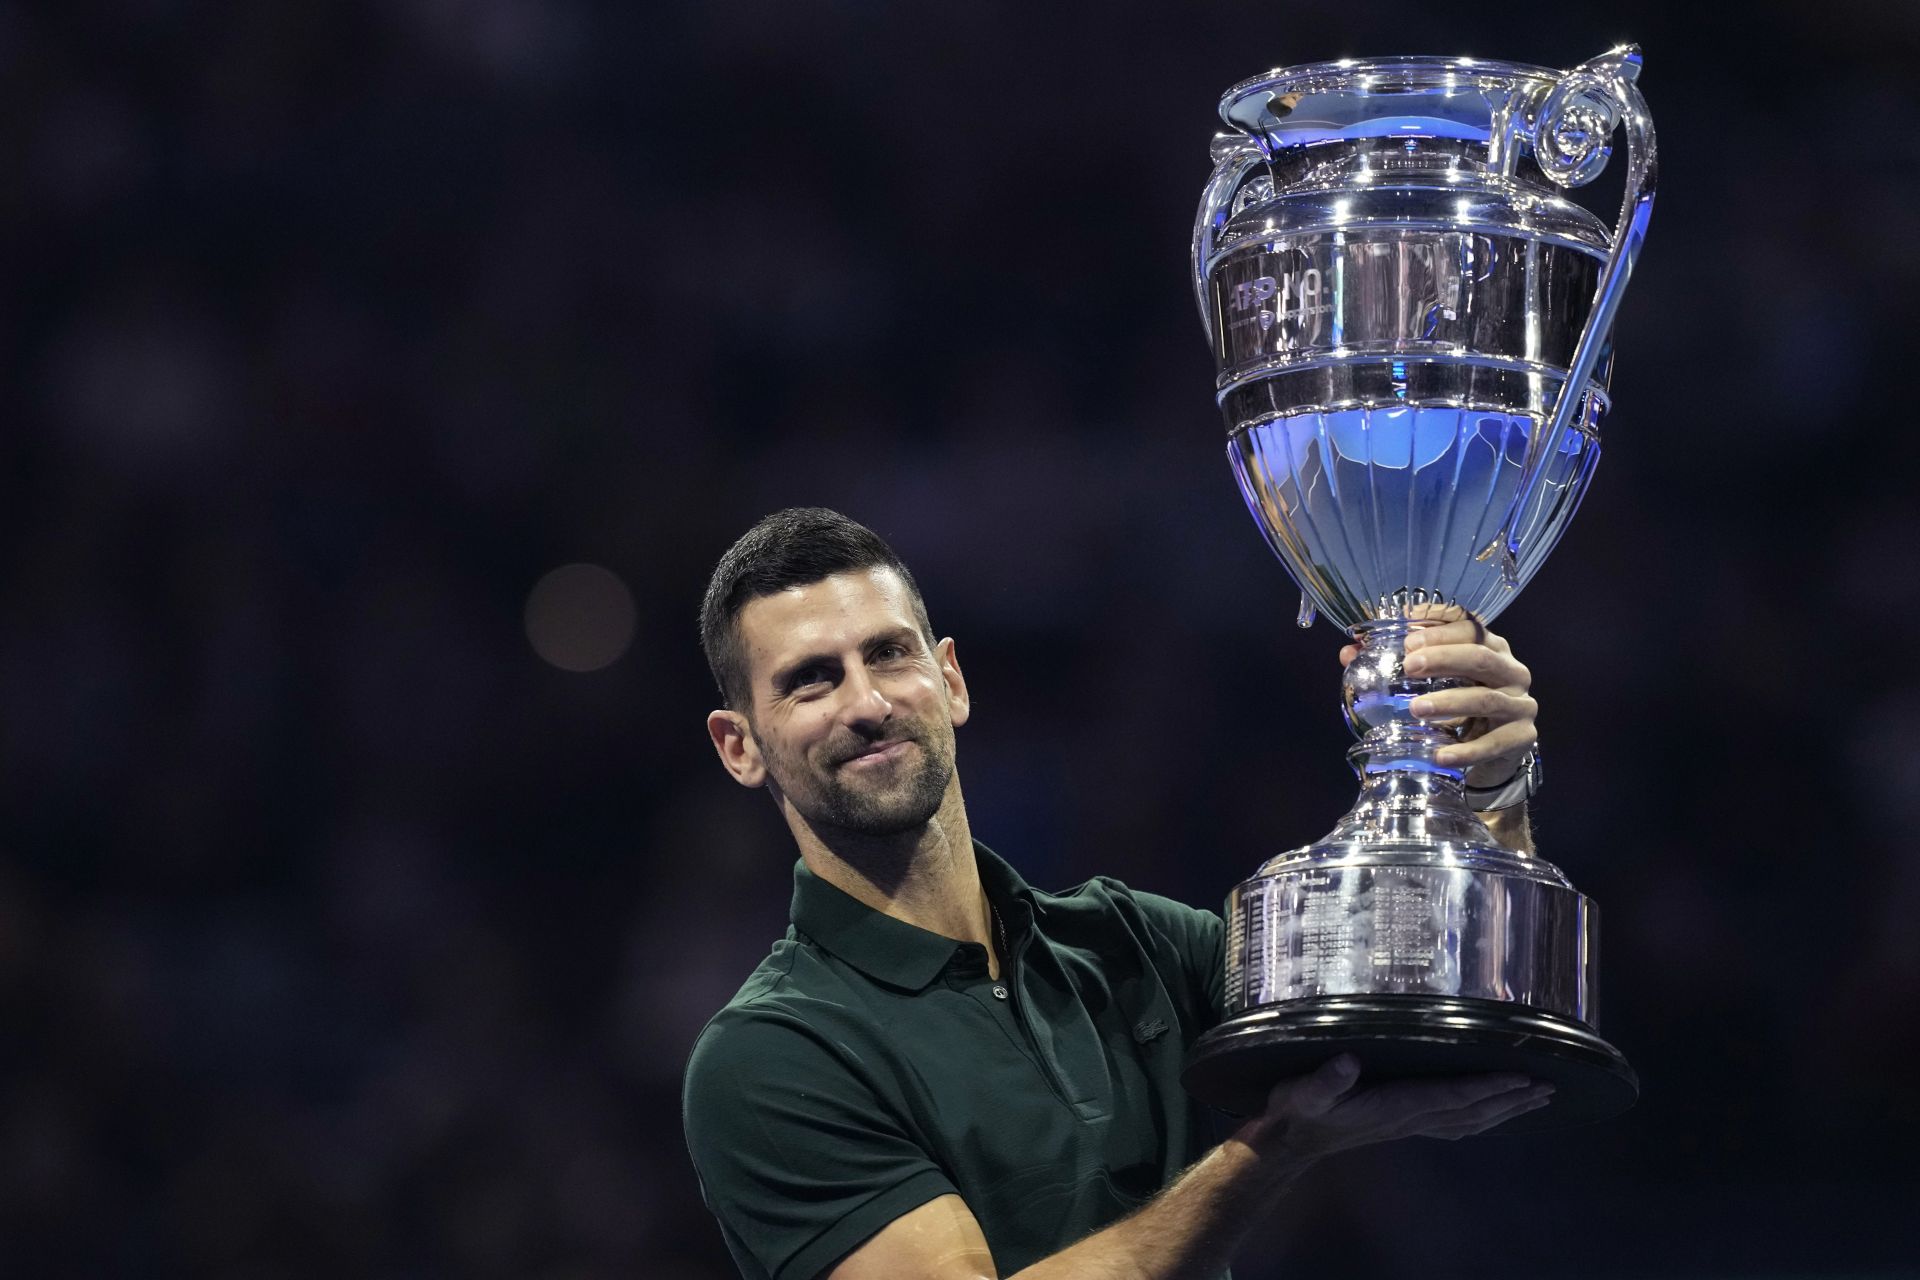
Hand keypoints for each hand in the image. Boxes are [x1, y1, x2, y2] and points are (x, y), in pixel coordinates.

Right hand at [1239, 1054, 1552, 1163]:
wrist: (1291, 1140)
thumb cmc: (1298, 1111)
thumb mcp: (1303, 1093)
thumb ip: (1325, 1080)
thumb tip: (1347, 1061)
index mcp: (1394, 1107)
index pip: (1452, 1097)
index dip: (1487, 1086)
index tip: (1521, 1076)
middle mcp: (1410, 1118)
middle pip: (1474, 1112)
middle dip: (1512, 1100)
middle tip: (1549, 1089)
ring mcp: (1410, 1124)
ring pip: (1470, 1121)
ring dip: (1506, 1110)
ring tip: (1538, 1099)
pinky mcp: (1404, 1123)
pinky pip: (1456, 1124)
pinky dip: (1483, 1118)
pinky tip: (1494, 1112)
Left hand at [1338, 607, 1536, 787]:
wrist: (1497, 749)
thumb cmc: (1460, 704)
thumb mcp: (1436, 681)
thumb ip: (1397, 663)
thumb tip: (1348, 652)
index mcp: (1491, 647)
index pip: (1472, 627)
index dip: (1440, 630)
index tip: (1408, 638)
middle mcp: (1511, 670)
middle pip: (1481, 657)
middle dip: (1444, 658)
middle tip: (1409, 666)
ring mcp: (1521, 704)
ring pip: (1487, 699)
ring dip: (1449, 702)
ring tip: (1416, 709)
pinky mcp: (1522, 737)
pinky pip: (1494, 744)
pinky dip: (1466, 751)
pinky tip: (1440, 755)